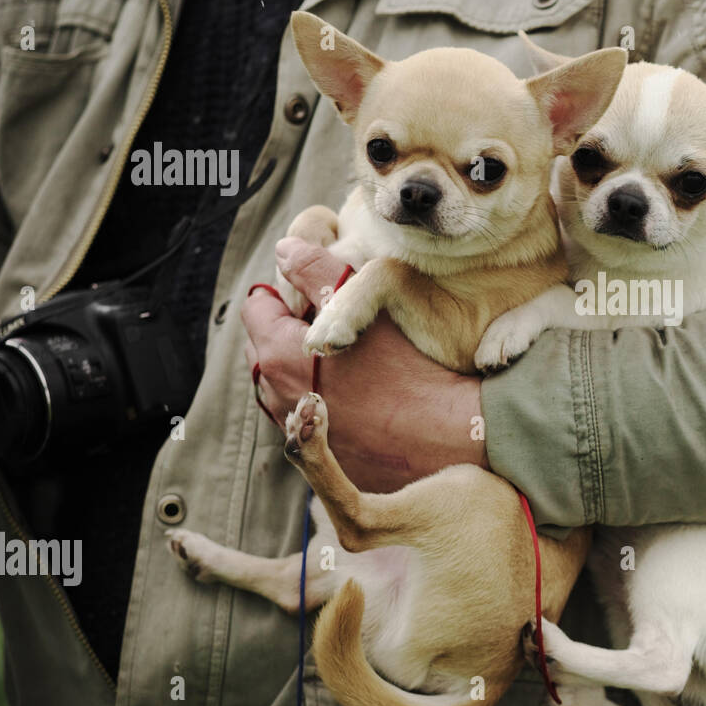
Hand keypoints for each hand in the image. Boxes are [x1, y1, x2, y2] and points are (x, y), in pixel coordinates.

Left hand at [242, 237, 487, 492]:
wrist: (447, 437)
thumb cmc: (412, 366)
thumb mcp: (368, 301)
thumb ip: (318, 268)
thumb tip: (284, 249)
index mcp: (277, 353)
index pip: (257, 306)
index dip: (288, 292)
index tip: (322, 295)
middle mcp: (275, 396)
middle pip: (264, 345)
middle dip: (289, 330)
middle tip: (338, 323)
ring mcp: (294, 430)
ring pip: (281, 382)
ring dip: (301, 367)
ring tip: (349, 361)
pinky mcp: (315, 456)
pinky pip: (302, 415)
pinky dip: (317, 400)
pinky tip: (357, 396)